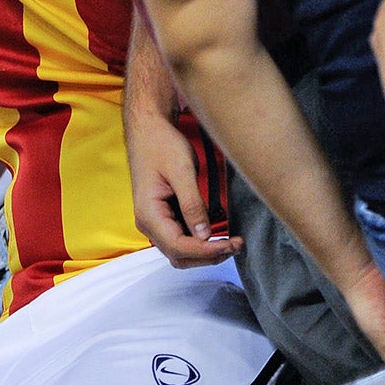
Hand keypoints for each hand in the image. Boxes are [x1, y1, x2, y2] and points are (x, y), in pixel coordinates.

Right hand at [127, 108, 241, 268]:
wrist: (147, 129)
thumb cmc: (160, 144)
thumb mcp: (181, 170)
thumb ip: (192, 204)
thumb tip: (203, 234)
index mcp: (148, 213)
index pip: (179, 246)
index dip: (207, 250)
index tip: (231, 244)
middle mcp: (148, 222)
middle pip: (179, 255)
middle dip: (209, 256)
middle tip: (236, 245)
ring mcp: (155, 221)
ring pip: (181, 251)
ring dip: (206, 252)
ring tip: (231, 242)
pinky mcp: (163, 216)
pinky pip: (181, 239)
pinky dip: (200, 242)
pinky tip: (218, 234)